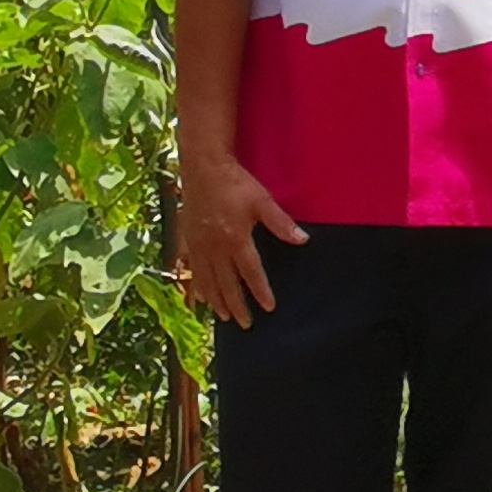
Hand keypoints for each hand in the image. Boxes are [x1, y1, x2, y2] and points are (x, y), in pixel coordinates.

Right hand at [180, 149, 306, 325]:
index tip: (268, 308)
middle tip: (245, 325)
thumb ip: (281, 223)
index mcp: (236, 238)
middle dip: (236, 306)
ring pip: (207, 280)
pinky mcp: (188, 239)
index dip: (260, 291)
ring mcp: (199, 244)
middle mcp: (215, 246)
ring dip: (216, 301)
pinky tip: (200, 296)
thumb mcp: (262, 200)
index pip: (251, 272)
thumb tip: (303, 240)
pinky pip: (192, 269)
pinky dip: (197, 285)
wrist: (203, 167)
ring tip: (223, 317)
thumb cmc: (236, 182)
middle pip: (227, 283)